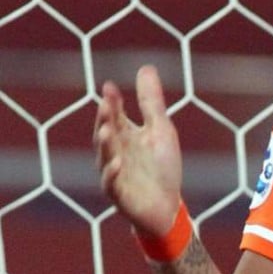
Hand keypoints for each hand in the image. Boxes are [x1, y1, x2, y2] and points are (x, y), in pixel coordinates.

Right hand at [94, 65, 182, 237]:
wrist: (167, 206)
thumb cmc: (161, 166)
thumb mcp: (161, 129)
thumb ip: (151, 102)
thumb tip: (145, 67)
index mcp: (125, 135)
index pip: (116, 115)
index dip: (112, 102)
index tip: (109, 86)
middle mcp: (115, 152)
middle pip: (107, 132)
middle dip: (105, 119)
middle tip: (105, 104)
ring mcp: (114, 173)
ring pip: (105, 157)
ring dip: (105, 144)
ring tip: (107, 129)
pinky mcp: (119, 194)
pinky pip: (112, 184)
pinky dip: (112, 174)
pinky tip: (116, 163)